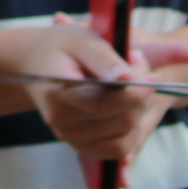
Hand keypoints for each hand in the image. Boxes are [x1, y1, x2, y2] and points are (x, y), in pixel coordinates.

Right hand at [17, 19, 187, 172]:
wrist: (33, 63)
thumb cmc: (60, 46)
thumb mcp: (80, 38)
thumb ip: (104, 58)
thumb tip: (127, 79)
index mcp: (59, 94)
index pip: (106, 103)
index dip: (137, 92)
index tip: (154, 75)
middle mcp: (61, 121)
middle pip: (121, 121)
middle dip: (141, 97)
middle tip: (142, 69)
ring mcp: (69, 136)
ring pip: (124, 139)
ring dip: (139, 114)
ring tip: (134, 87)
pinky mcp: (80, 145)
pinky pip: (117, 150)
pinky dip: (131, 131)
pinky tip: (129, 107)